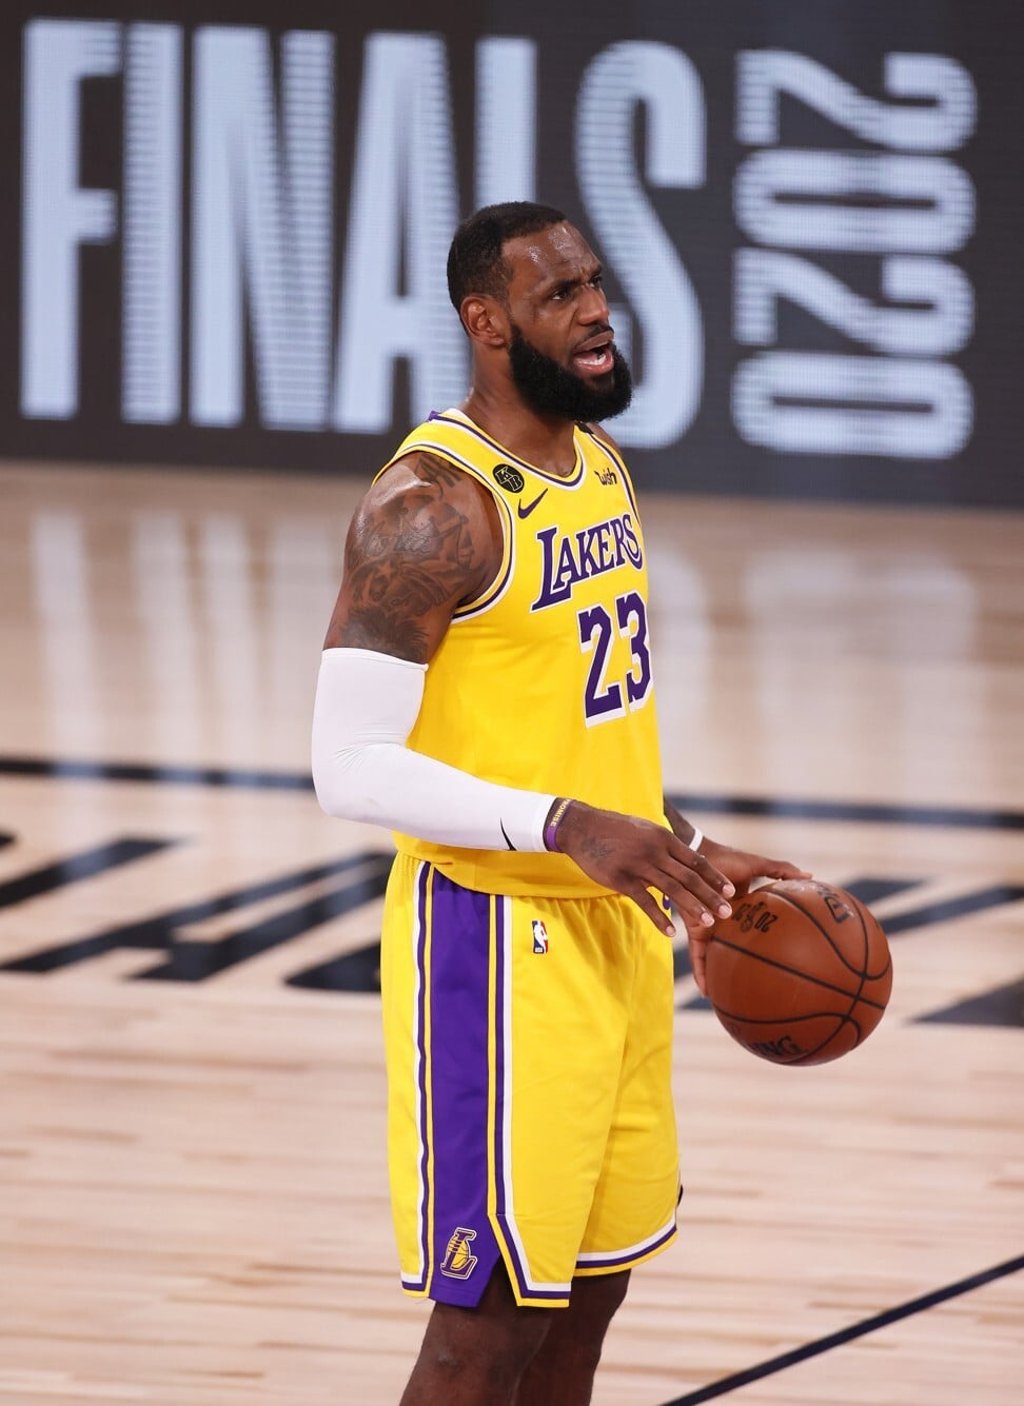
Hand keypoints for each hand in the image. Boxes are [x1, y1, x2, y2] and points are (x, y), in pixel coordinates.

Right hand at [553, 801, 735, 936]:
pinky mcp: (622, 879)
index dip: (714, 877)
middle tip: (728, 913)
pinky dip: (659, 918)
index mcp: (663, 838)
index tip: (730, 891)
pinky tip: (671, 931)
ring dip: (693, 907)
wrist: (583, 827)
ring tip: (708, 923)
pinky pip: (645, 901)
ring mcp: (639, 865)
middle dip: (711, 896)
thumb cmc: (615, 829)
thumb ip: (664, 844)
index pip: (696, 860)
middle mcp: (656, 851)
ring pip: (673, 889)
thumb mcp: (645, 829)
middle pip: (690, 877)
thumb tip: (682, 857)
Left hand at [684, 836, 810, 995]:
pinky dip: (701, 972)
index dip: (763, 947)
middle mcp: (726, 924)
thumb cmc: (727, 859)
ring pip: (715, 959)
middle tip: (753, 994)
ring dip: (718, 978)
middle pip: (735, 951)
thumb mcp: (758, 866)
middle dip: (740, 970)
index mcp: (742, 911)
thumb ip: (782, 871)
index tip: (776, 966)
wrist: (696, 855)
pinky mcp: (696, 930)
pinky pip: (698, 956)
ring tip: (726, 1002)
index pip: (755, 932)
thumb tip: (811, 876)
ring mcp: (711, 928)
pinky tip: (706, 991)